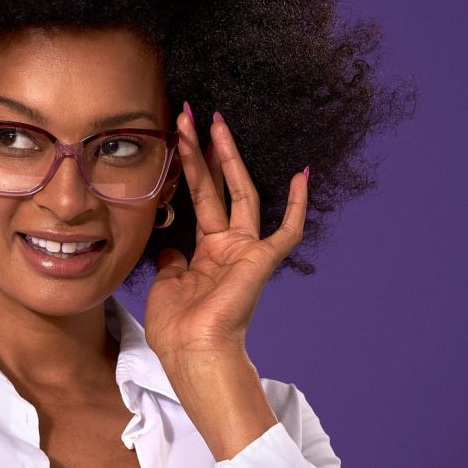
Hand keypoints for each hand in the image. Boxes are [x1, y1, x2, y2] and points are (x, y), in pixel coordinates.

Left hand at [143, 102, 308, 458]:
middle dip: (202, 151)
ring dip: (228, 157)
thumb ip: (172, 262)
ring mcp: (246, 251)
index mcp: (204, 254)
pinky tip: (301, 174)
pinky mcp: (261, 259)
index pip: (197, 200)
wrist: (193, 353)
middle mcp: (228, 247)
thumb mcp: (165, 287)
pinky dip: (297, 205)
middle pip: (215, 187)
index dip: (187, 169)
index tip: (176, 139)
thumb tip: (171, 247)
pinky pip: (287, 230)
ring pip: (241, 193)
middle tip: (188, 114)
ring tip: (215, 121)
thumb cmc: (176, 329)